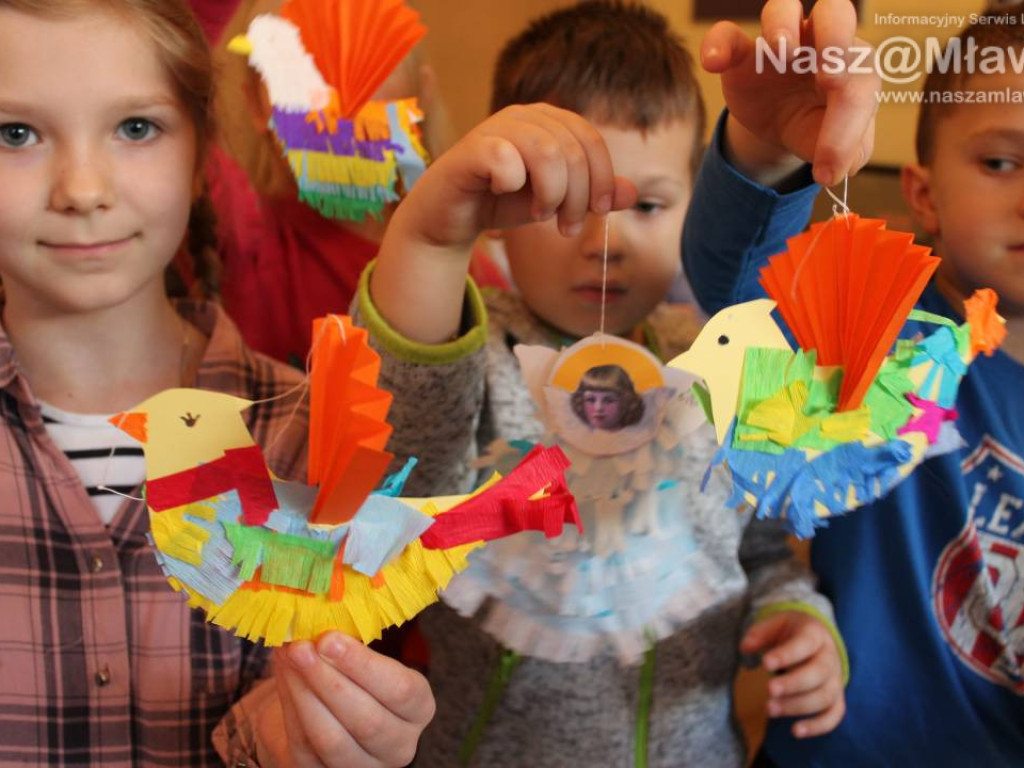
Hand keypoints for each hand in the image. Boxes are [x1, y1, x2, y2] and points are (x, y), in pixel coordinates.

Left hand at [255, 632, 434, 766]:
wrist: (329, 713)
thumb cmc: (354, 676)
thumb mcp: (363, 659)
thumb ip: (348, 645)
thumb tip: (313, 622)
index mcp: (418, 707)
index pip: (399, 691)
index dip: (363, 666)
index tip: (329, 638)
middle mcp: (399, 745)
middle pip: (366, 720)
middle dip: (328, 681)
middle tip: (300, 648)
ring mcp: (364, 767)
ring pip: (332, 739)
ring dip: (304, 695)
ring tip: (287, 658)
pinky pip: (305, 748)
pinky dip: (290, 709)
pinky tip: (283, 677)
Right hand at [398, 102, 635, 248]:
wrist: (452, 216)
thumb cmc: (505, 203)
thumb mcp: (557, 201)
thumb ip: (592, 195)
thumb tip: (632, 193)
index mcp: (550, 121)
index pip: (591, 140)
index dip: (602, 179)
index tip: (596, 213)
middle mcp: (525, 116)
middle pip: (573, 151)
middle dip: (578, 197)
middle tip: (566, 227)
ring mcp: (496, 127)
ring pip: (547, 153)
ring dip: (551, 194)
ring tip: (539, 215)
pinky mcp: (472, 147)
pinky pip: (506, 160)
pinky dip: (512, 185)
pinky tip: (501, 193)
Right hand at [702, 0, 879, 186]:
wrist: (779, 124)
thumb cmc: (815, 125)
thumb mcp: (833, 145)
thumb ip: (849, 152)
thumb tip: (846, 164)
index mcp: (854, 65)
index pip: (859, 84)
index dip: (846, 129)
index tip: (826, 169)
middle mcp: (821, 43)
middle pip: (836, 12)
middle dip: (836, 36)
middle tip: (830, 79)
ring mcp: (781, 43)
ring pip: (784, 8)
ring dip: (783, 25)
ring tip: (779, 53)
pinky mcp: (742, 55)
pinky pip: (727, 35)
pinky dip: (719, 43)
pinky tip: (712, 63)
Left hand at [740, 610, 845, 737]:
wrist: (816, 638)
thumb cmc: (790, 631)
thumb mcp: (775, 623)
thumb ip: (759, 633)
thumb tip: (744, 648)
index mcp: (815, 634)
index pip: (805, 644)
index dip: (786, 655)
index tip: (765, 663)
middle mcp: (830, 658)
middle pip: (818, 673)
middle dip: (793, 684)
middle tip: (769, 689)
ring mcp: (835, 680)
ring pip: (825, 696)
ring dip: (798, 706)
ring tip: (770, 709)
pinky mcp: (836, 698)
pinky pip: (833, 715)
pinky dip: (818, 726)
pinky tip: (795, 731)